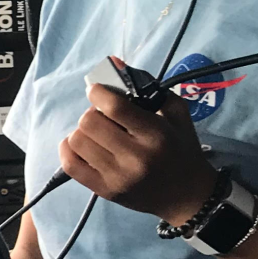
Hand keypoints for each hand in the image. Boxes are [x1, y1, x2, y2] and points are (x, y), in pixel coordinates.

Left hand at [60, 81, 220, 226]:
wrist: (187, 196)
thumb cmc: (181, 150)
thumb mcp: (175, 114)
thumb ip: (147, 86)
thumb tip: (113, 62)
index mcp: (156, 135)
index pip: (114, 107)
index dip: (98, 93)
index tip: (98, 91)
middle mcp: (136, 158)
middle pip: (89, 123)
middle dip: (92, 112)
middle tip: (103, 115)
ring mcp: (118, 178)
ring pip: (77, 141)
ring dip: (83, 131)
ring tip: (98, 133)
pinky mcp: (105, 192)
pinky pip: (70, 165)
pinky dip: (69, 150)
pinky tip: (83, 145)